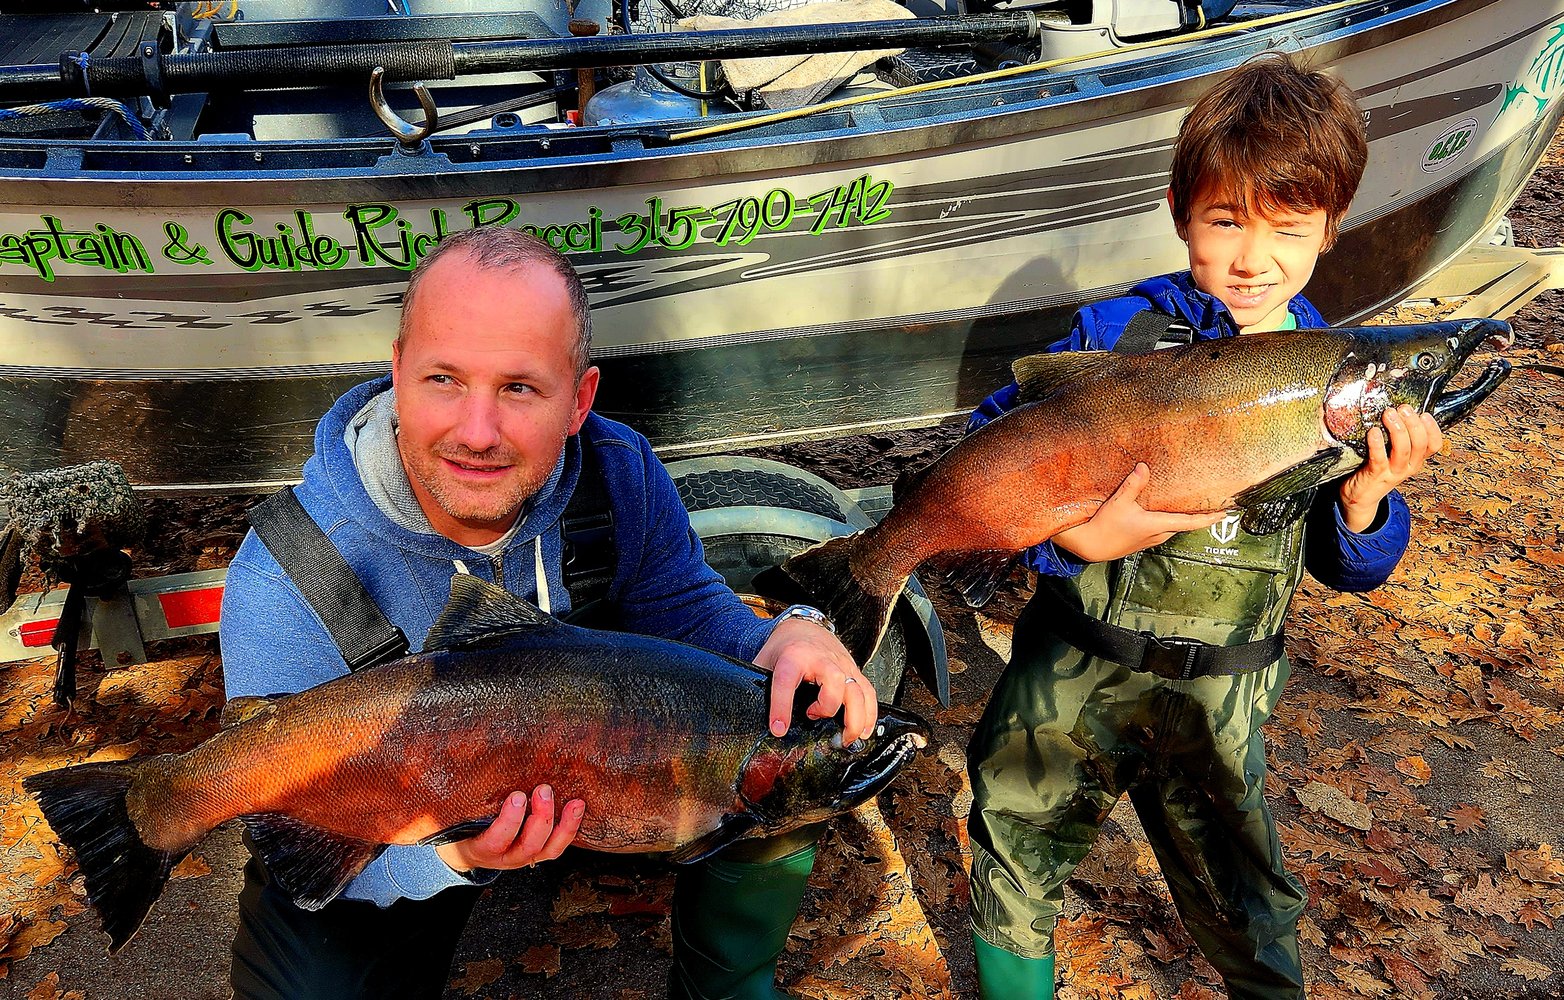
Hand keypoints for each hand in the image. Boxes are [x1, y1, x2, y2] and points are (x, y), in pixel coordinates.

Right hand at [435, 785, 583, 872]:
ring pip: (548, 849)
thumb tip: (460, 759)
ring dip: (564, 825)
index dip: (508, 822)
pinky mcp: (539, 853)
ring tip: (574, 802)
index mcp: (481, 849)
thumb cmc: (461, 826)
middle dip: (540, 818)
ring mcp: (524, 857)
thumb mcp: (457, 816)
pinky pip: (558, 846)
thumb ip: (464, 799)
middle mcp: (505, 857)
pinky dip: (570, 828)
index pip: (495, 841)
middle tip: (544, 790)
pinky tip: (578, 807)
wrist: (466, 849)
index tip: (517, 797)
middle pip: (528, 846)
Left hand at [753, 617, 876, 742]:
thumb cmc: (784, 648)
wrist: (803, 627)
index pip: (786, 681)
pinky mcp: (854, 671)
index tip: (779, 728)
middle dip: (829, 708)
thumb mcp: (765, 663)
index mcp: (793, 656)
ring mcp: (842, 664)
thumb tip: (750, 716)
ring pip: (857, 690)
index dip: (781, 707)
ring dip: (856, 718)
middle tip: (816, 722)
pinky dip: (870, 714)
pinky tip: (863, 731)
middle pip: (834, 681)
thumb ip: (760, 686)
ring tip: (846, 738)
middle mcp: (822, 658)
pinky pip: (869, 692)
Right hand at [1051, 463, 1228, 561]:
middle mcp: (1159, 534)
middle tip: (1213, 503)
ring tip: (1194, 504)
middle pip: (1186, 524)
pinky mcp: (1144, 539)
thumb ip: (1132, 485)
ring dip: (1185, 517)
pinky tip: (1168, 510)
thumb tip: (1143, 467)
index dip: (1209, 518)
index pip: (1190, 522)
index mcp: (1157, 525)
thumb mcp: (1118, 503)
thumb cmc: (1104, 526)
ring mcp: (1152, 539)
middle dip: (1200, 515)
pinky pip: (1165, 528)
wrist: (1091, 547)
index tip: (1225, 513)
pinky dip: (1172, 519)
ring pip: (1175, 526)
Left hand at [1338, 404, 1441, 531]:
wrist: (1360, 498)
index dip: (1433, 429)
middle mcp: (1407, 467)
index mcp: (1415, 461)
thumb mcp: (1394, 456)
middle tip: (1403, 409)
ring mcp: (1392, 472)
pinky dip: (1377, 444)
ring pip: (1403, 450)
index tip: (1424, 414)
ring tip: (1389, 414)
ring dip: (1398, 430)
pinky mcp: (1375, 475)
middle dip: (1413, 423)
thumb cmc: (1376, 471)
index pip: (1434, 445)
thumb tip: (1399, 412)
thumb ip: (1399, 439)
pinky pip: (1379, 458)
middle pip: (1420, 444)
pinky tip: (1373, 431)